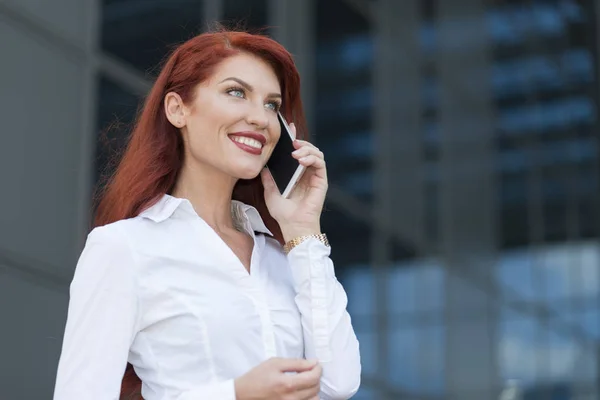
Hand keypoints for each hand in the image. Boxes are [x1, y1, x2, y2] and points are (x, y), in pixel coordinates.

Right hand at [234, 357, 321, 399]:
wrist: (243, 393)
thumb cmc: (257, 376)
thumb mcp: (275, 363)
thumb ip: (297, 363)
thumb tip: (313, 362)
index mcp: (287, 384)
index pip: (313, 378)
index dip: (318, 369)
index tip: (316, 364)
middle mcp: (291, 398)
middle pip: (316, 389)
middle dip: (316, 377)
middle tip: (309, 371)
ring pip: (314, 399)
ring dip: (313, 389)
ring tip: (305, 382)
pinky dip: (308, 398)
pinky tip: (301, 391)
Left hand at [261, 123, 327, 241]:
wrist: (293, 226)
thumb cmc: (283, 213)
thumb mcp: (270, 191)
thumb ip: (268, 178)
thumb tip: (262, 164)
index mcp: (295, 173)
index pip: (297, 151)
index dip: (294, 138)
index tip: (288, 128)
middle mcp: (306, 173)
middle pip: (308, 149)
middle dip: (300, 140)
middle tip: (291, 139)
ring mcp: (315, 176)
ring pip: (316, 153)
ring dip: (307, 148)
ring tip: (295, 151)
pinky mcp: (321, 180)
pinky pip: (320, 163)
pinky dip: (312, 157)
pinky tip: (302, 159)